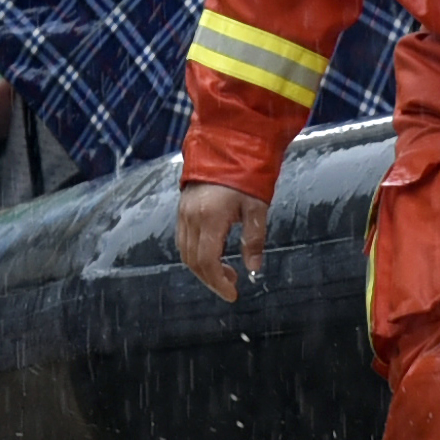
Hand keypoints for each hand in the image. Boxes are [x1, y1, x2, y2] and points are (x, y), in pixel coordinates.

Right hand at [178, 182, 269, 302]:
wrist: (227, 145)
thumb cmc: (246, 175)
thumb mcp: (257, 207)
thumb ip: (254, 239)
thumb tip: (253, 268)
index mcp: (210, 219)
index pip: (207, 262)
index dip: (218, 282)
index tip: (233, 294)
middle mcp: (191, 218)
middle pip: (193, 262)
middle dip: (211, 279)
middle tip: (231, 285)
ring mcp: (183, 213)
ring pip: (185, 253)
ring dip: (203, 268)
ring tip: (226, 271)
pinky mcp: (182, 209)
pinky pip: (183, 240)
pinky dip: (196, 254)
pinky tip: (215, 253)